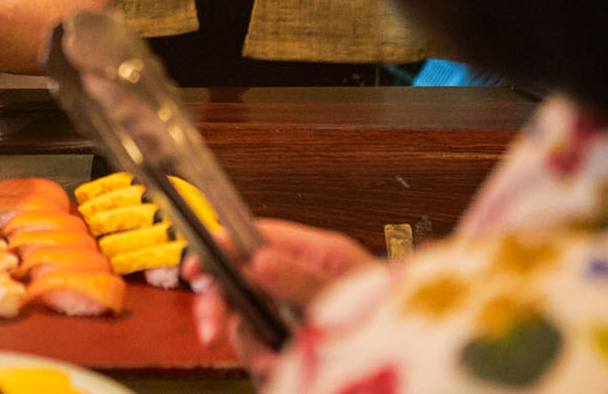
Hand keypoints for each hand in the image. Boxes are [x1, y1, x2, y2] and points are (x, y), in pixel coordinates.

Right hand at [186, 219, 375, 380]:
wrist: (411, 371)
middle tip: (210, 330)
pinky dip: (266, 364)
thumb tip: (258, 258)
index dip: (220, 247)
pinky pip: (259, 351)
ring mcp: (292, 314)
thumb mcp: (345, 298)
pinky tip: (285, 369)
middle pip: (238, 278)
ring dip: (252, 345)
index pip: (256, 236)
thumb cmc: (392, 324)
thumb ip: (301, 280)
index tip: (195, 268)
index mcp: (317, 254)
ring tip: (277, 361)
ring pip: (244, 320)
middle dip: (221, 306)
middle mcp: (298, 281)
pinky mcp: (290, 345)